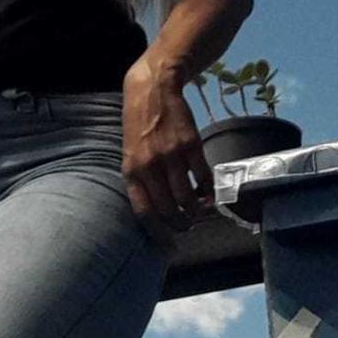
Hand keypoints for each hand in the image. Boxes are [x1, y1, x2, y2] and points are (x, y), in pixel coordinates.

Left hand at [121, 58, 214, 249]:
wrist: (152, 90)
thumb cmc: (138, 126)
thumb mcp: (129, 154)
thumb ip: (140, 180)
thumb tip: (156, 211)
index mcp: (130, 171)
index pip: (144, 212)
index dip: (158, 234)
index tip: (168, 247)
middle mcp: (149, 166)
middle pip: (168, 210)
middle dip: (180, 225)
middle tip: (187, 226)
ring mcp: (171, 156)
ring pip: (188, 198)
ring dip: (195, 211)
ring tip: (197, 211)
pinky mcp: (190, 145)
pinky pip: (203, 178)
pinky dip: (208, 191)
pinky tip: (207, 193)